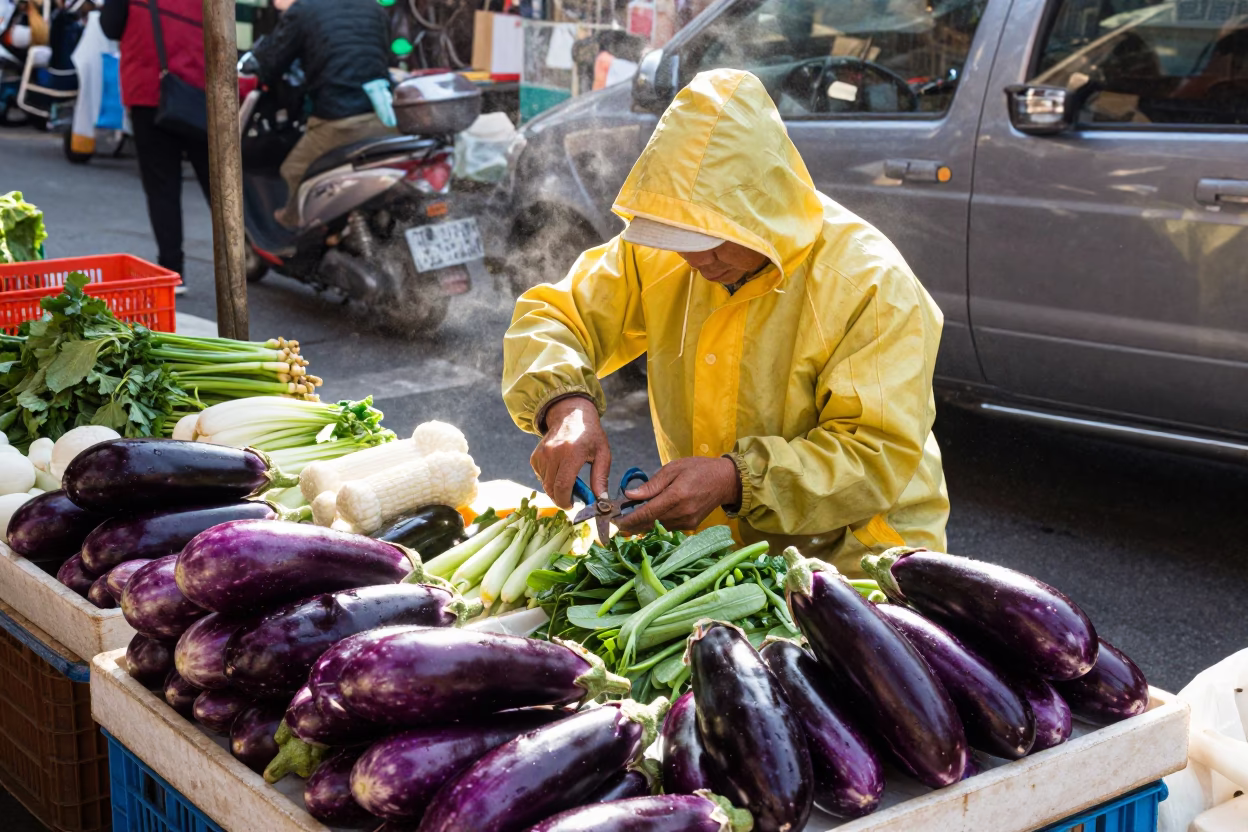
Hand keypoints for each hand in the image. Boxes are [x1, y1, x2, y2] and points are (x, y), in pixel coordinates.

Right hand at [531, 396, 610, 508]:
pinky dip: (549, 480)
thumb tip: (601, 499)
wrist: (571, 414)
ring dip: (555, 490)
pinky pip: (540, 476)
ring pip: (545, 484)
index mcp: (572, 452)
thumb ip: (601, 478)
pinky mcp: (536, 455)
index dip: (566, 500)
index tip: (572, 506)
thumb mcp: (603, 453)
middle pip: (551, 487)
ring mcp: (542, 453)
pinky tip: (559, 473)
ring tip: (568, 484)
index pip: (563, 484)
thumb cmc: (590, 435)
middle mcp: (553, 452)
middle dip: (561, 499)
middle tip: (571, 500)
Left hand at [616, 456, 740, 533]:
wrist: (725, 481)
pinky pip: (667, 527)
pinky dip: (656, 523)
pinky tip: (649, 517)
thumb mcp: (673, 468)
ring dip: (642, 524)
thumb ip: (652, 484)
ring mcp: (687, 522)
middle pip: (649, 523)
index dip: (628, 519)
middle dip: (631, 524)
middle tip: (616, 522)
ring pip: (657, 527)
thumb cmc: (698, 469)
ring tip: (629, 518)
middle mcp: (682, 513)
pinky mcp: (690, 526)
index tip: (614, 521)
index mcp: (676, 496)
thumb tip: (630, 495)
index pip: (646, 512)